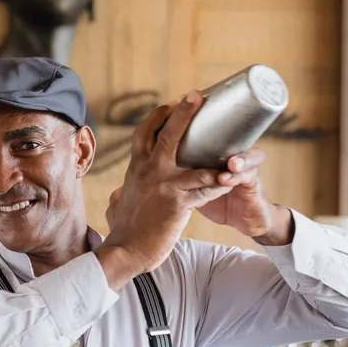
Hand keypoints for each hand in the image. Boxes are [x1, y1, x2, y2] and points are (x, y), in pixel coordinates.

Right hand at [96, 92, 233, 289]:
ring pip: (194, 159)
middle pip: (168, 132)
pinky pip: (206, 189)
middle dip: (184, 111)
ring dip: (215, 149)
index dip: (160, 115)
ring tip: (232, 141)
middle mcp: (148, 170)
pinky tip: (231, 180)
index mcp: (136, 168)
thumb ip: (118, 199)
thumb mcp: (117, 208)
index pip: (145, 132)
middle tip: (198, 95)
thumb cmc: (123, 232)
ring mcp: (164, 184)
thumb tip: (115, 197)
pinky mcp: (178, 202)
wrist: (125, 251)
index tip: (173, 104)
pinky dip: (220, 184)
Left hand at [198, 150, 293, 245]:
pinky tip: (225, 181)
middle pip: (233, 147)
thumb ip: (192, 188)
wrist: (251, 224)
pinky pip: (248, 178)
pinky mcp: (255, 186)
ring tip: (229, 165)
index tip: (190, 145)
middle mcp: (238, 164)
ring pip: (245, 159)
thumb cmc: (226, 207)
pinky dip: (237, 178)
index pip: (215, 146)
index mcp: (222, 163)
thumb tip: (168, 183)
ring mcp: (248, 173)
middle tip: (210, 149)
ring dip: (236, 162)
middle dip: (222, 147)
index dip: (205, 143)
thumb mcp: (204, 196)